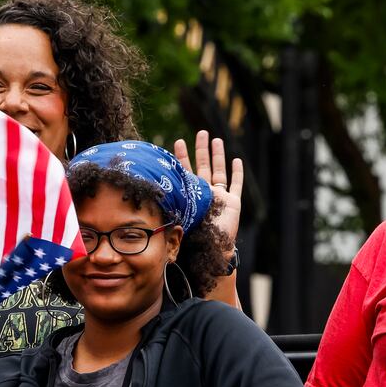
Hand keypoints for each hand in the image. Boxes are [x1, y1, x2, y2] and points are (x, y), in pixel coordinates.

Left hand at [173, 131, 243, 248]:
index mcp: (191, 196)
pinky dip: (237, 173)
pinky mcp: (233, 203)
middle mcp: (206, 194)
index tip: (177, 141)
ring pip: (220, 171)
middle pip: (204, 166)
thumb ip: (169, 206)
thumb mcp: (179, 218)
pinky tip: (237, 160)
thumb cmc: (193, 240)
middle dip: (202, 149)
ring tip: (216, 139)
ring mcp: (220, 197)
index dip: (182, 157)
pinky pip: (236, 185)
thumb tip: (148, 195)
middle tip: (200, 133)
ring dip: (218, 155)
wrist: (210, 253)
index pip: (186, 171)